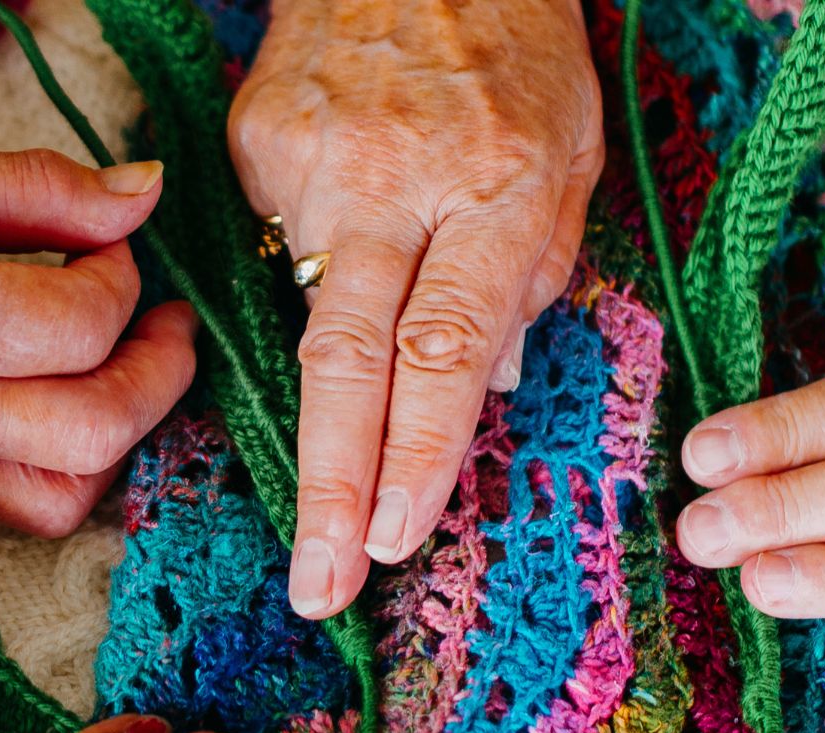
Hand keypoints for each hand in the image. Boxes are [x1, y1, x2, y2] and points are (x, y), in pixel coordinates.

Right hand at [0, 105, 194, 535]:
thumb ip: (41, 191)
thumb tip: (146, 201)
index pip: (82, 326)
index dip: (124, 281)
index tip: (113, 248)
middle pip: (97, 432)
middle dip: (159, 375)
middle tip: (166, 322)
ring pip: (65, 497)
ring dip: (119, 436)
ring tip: (121, 367)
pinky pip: (9, 509)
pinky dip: (58, 465)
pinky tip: (55, 403)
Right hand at [228, 0, 603, 617]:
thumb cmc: (514, 52)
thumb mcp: (569, 156)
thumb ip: (536, 276)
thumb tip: (484, 391)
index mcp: (495, 190)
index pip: (445, 353)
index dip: (415, 457)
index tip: (391, 542)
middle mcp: (395, 182)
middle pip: (348, 363)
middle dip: (331, 487)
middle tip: (317, 586)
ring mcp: (310, 165)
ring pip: (306, 320)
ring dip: (324, 410)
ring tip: (344, 448)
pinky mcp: (254, 149)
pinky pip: (280, 251)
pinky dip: (317, 278)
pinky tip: (351, 244)